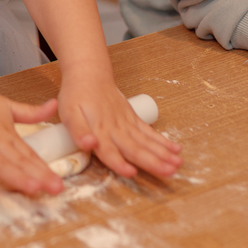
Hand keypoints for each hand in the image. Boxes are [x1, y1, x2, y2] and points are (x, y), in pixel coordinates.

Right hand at [0, 85, 61, 198]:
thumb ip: (31, 112)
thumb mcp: (8, 105)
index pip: (29, 154)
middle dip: (38, 176)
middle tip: (55, 189)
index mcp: (8, 133)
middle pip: (19, 161)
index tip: (58, 182)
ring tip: (33, 188)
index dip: (44, 169)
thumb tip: (54, 105)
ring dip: (17, 177)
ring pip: (0, 164)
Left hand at [56, 66, 181, 180]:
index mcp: (99, 131)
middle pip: (136, 149)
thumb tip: (90, 145)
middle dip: (154, 162)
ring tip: (178, 164)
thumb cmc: (76, 95)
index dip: (119, 164)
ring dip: (163, 154)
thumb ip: (79, 131)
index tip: (132, 173)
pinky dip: (163, 141)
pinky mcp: (133, 118)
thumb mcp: (69, 113)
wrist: (89, 74)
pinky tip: (176, 150)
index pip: (109, 152)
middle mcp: (116, 129)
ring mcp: (127, 123)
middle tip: (170, 172)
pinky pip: (149, 132)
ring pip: (147, 141)